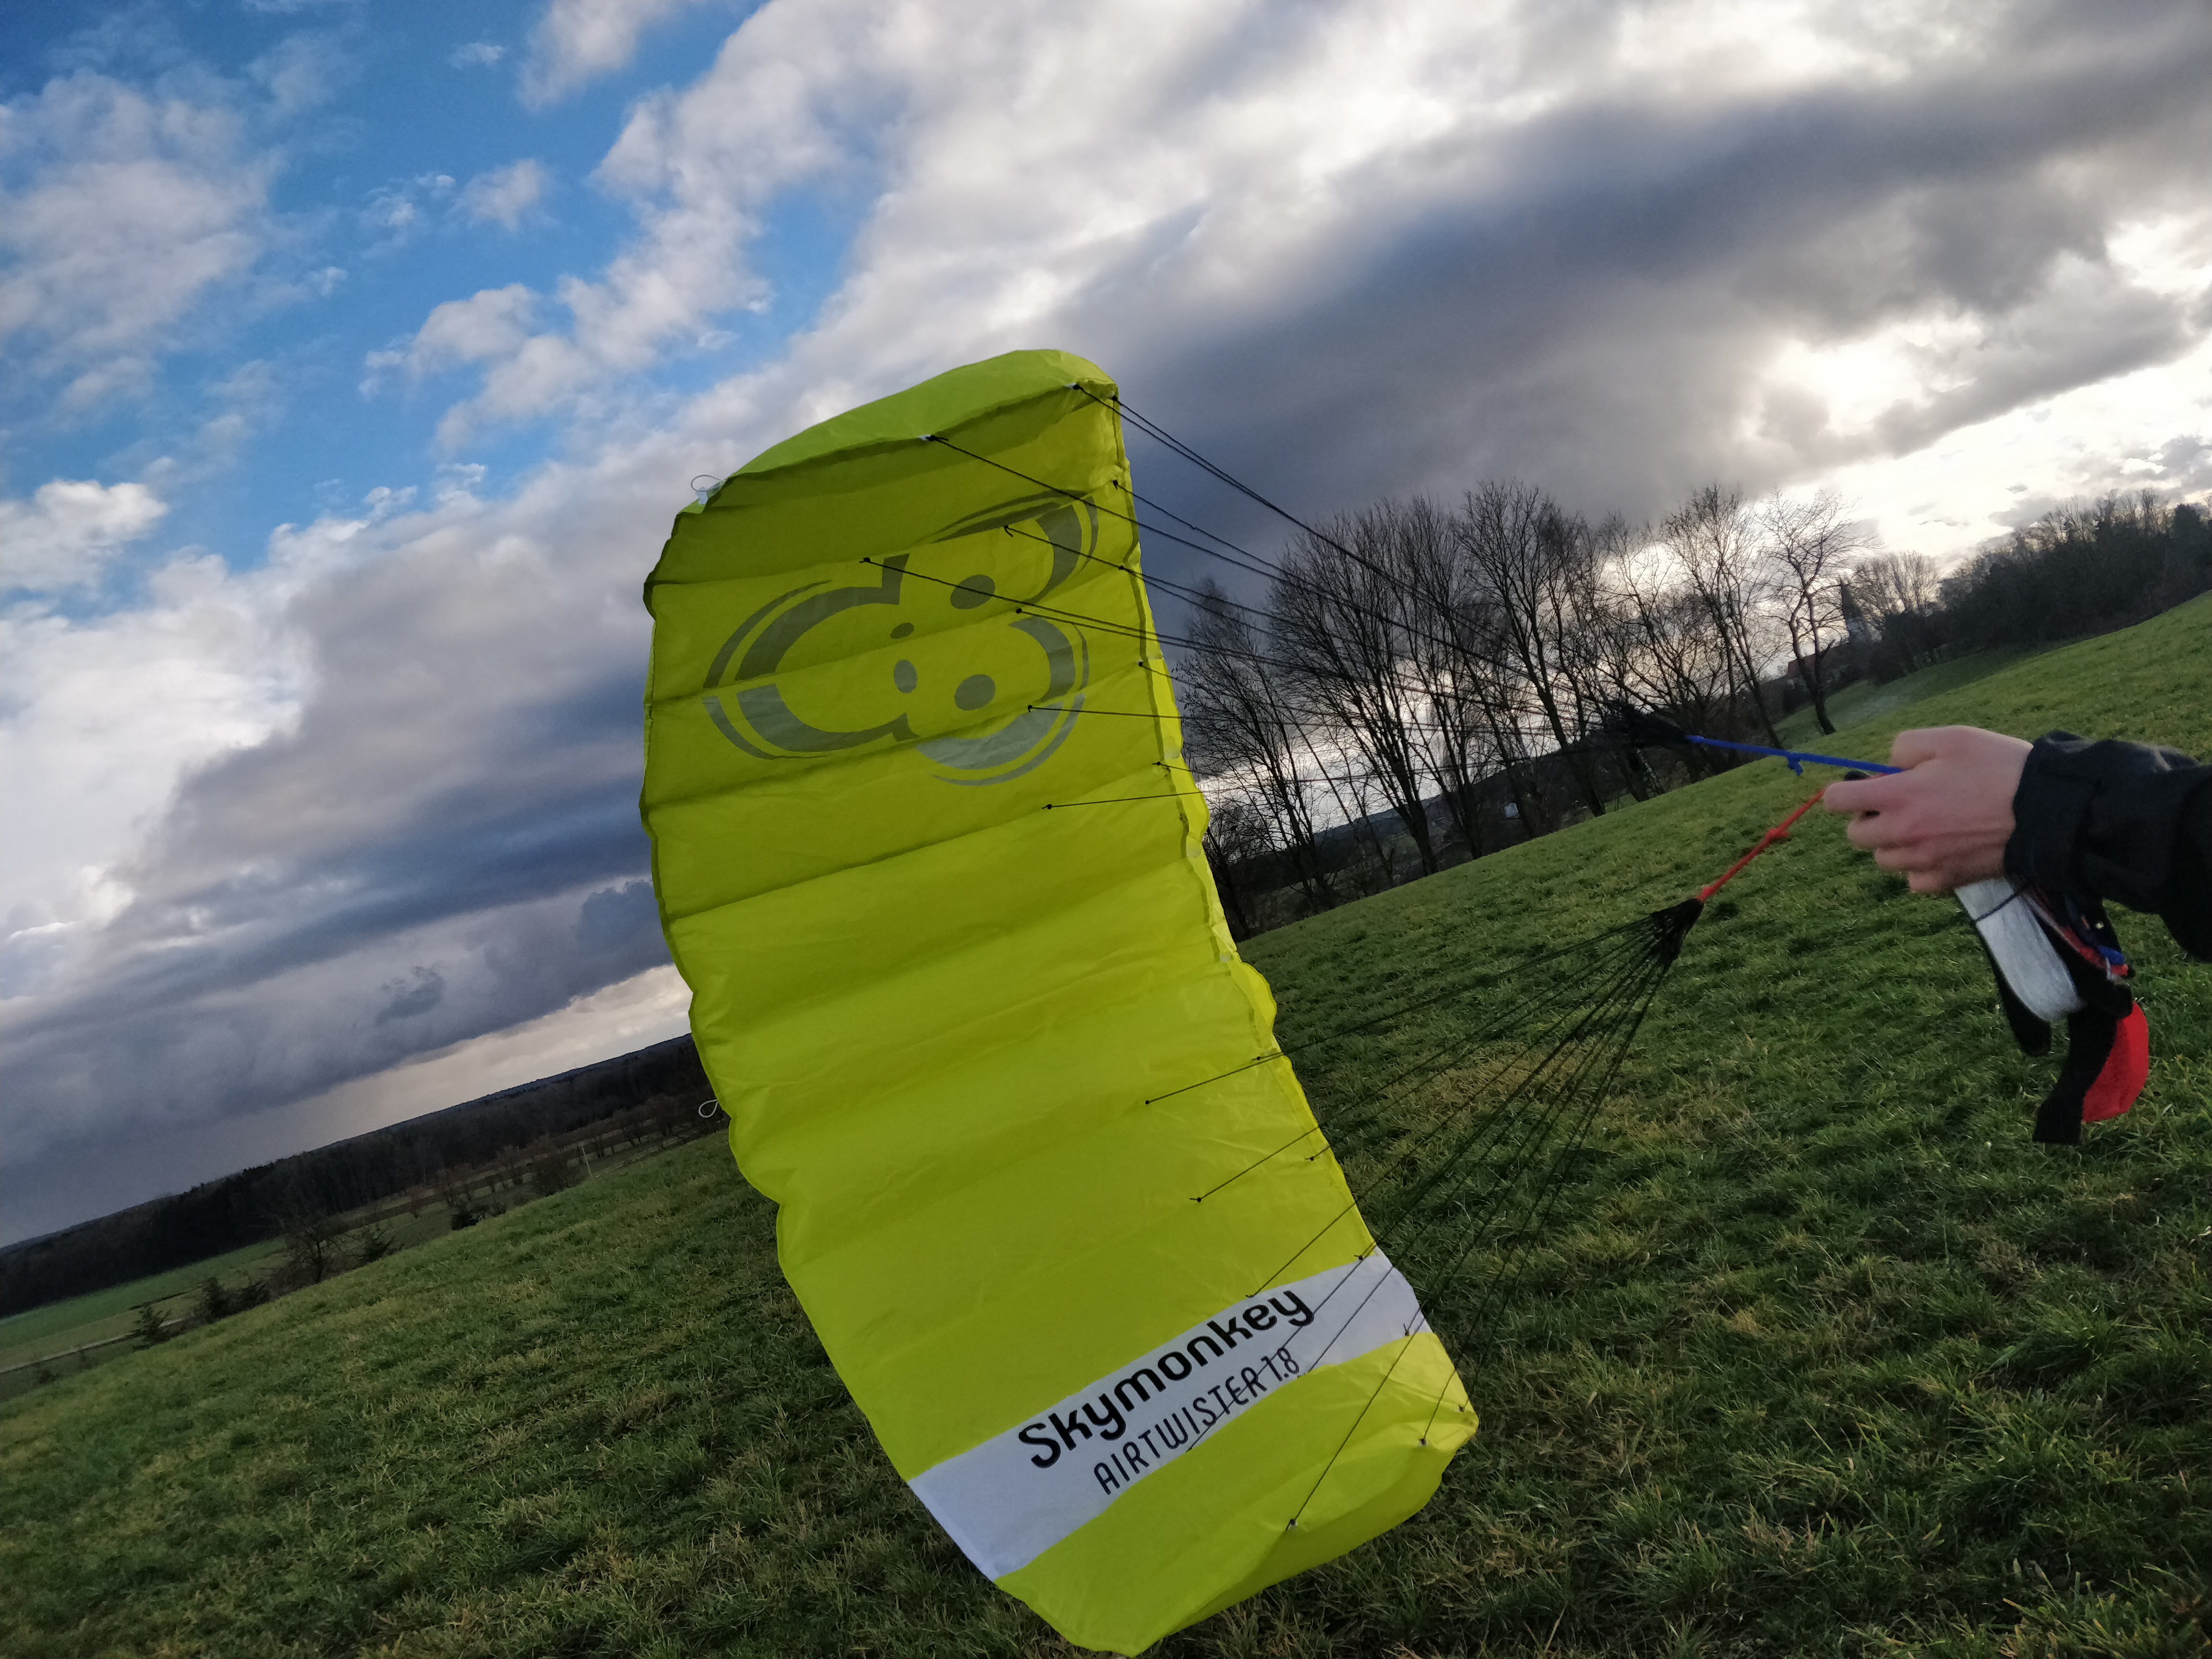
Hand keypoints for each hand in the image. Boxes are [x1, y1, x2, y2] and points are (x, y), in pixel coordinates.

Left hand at [1821, 725, 2031, 893]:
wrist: (2046, 810)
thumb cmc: (1999, 768)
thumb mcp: (1951, 737)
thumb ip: (1906, 747)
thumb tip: (1888, 767)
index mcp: (1899, 796)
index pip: (1837, 801)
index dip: (1845, 791)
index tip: (1867, 786)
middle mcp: (1904, 833)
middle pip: (1856, 836)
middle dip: (1870, 819)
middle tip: (1900, 805)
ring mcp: (1924, 861)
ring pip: (1884, 860)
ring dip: (1893, 844)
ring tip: (1925, 826)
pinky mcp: (1946, 881)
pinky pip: (1913, 881)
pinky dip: (1919, 868)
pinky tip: (1940, 849)